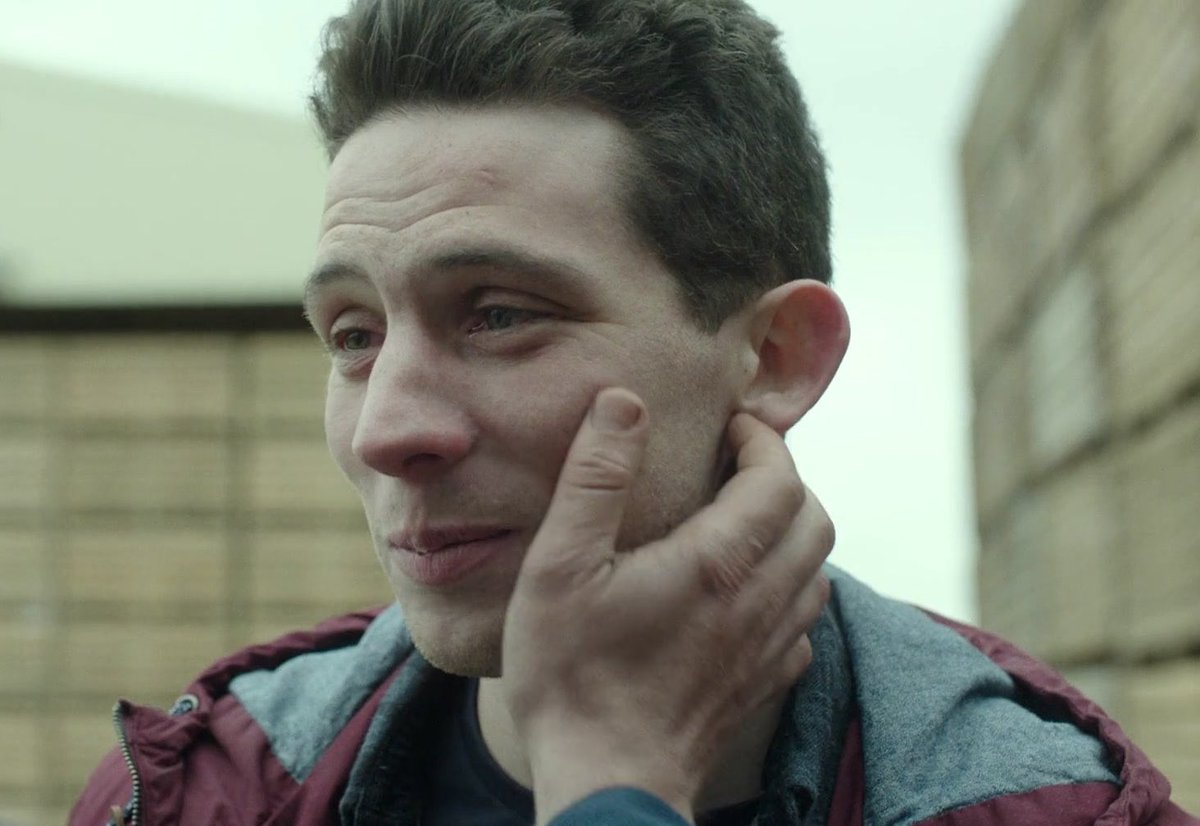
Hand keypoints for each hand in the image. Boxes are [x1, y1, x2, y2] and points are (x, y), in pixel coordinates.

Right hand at [502, 387, 833, 824]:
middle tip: (736, 467)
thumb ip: (594, 478)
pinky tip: (746, 594)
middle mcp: (759, 601)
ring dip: (791, 532)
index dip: (763, 439)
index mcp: (717, 562)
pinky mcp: (761, 685)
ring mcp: (767, 648)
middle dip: (785, 480)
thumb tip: (624, 403)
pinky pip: (803, 624)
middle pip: (815, 519)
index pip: (780, 478)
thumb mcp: (559, 565)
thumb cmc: (573, 675)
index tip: (730, 426)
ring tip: (741, 522)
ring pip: (816, 570)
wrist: (607, 783)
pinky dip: (788, 590)